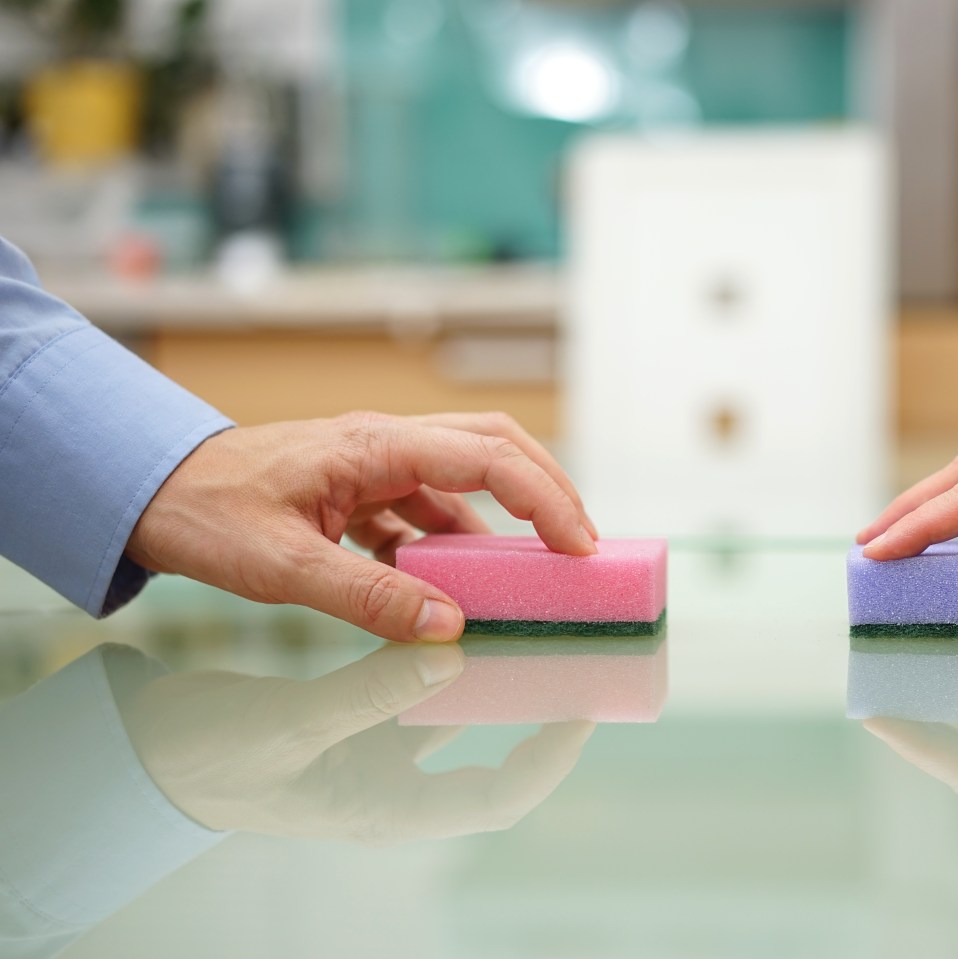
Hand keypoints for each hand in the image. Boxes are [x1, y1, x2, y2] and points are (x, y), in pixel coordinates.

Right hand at [116, 642, 594, 840]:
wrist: (139, 753)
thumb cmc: (203, 761)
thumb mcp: (286, 727)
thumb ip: (370, 691)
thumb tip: (452, 649)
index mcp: (385, 805)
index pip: (494, 797)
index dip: (547, 759)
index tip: (585, 710)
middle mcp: (393, 777)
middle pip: (489, 744)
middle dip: (532, 692)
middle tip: (572, 638)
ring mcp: (375, 746)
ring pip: (455, 697)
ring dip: (488, 651)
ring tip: (524, 599)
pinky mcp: (355, 714)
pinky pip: (413, 672)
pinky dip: (434, 633)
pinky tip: (449, 588)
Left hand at [126, 411, 597, 643]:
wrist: (146, 490)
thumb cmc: (206, 515)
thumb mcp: (284, 567)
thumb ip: (369, 597)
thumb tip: (449, 627)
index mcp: (374, 445)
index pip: (489, 458)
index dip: (546, 500)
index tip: (580, 548)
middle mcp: (385, 442)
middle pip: (496, 445)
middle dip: (548, 490)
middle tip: (583, 545)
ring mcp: (375, 461)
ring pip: (467, 474)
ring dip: (506, 518)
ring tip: (532, 570)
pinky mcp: (362, 486)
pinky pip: (428, 506)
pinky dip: (455, 540)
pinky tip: (452, 583)